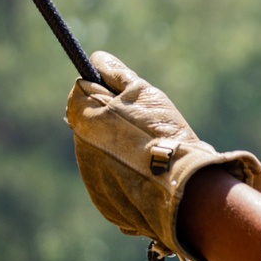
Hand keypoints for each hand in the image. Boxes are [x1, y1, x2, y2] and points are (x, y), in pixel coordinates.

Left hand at [66, 51, 260, 258]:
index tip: (125, 98)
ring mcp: (91, 176)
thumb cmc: (163, 132)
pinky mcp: (104, 201)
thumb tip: (97, 59)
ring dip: (120, 149)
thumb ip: (116, 73)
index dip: (104, 90)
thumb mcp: (143, 92)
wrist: (181, 184)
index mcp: (84, 116)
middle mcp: (80, 147)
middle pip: (92, 124)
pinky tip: (149, 174)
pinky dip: (127, 175)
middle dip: (112, 122)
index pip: (82, 91)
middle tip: (143, 127)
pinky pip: (114, 180)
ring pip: (103, 153)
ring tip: (151, 153)